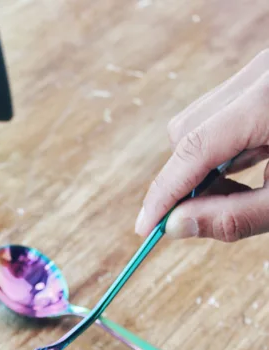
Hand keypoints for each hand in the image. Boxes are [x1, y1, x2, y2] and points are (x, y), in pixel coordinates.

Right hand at [135, 50, 268, 241]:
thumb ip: (235, 218)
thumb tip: (176, 227)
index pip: (193, 150)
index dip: (163, 193)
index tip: (144, 228)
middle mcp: (262, 76)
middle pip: (187, 130)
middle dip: (186, 176)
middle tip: (208, 214)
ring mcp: (263, 70)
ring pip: (200, 118)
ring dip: (206, 162)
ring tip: (244, 188)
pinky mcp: (267, 76)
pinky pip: (223, 111)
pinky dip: (226, 145)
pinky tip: (257, 163)